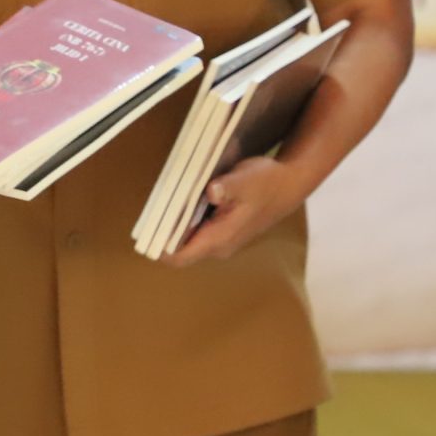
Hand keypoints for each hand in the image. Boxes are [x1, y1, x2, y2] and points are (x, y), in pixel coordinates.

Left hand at [164, 156, 312, 266]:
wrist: (289, 185)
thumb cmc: (267, 182)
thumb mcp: (247, 179)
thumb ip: (228, 187)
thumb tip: (211, 191)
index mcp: (220, 239)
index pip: (180, 256)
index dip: (159, 246)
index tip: (147, 227)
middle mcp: (218, 245)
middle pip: (179, 248)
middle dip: (162, 231)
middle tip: (152, 206)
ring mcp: (220, 240)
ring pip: (186, 239)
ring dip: (173, 223)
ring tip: (163, 200)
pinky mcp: (221, 230)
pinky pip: (194, 230)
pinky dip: (184, 217)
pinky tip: (180, 198)